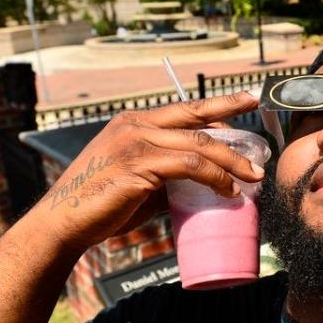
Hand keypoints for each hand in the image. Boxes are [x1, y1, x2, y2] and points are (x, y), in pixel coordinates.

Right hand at [27, 92, 263, 253]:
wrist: (63, 222)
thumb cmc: (99, 205)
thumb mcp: (137, 180)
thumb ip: (165, 173)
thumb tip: (200, 183)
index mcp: (132, 123)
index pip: (183, 108)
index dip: (217, 104)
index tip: (244, 99)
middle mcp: (134, 126)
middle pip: (195, 118)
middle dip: (232, 120)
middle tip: (260, 138)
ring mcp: (135, 143)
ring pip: (197, 145)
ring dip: (230, 162)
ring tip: (252, 177)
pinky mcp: (138, 166)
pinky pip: (189, 166)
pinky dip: (214, 177)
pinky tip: (227, 190)